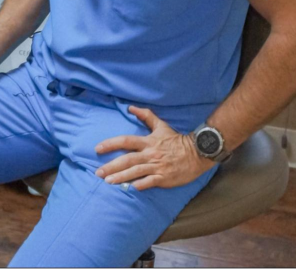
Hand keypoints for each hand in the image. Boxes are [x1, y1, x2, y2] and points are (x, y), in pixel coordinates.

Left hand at [94, 106, 214, 190]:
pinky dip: (140, 185)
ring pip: (136, 172)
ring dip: (121, 177)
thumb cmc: (176, 140)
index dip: (111, 144)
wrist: (197, 153)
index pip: (125, 141)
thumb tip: (130, 107)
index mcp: (148, 141)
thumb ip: (145, 115)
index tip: (98, 148)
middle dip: (111, 166)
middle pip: (127, 159)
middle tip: (98, 172)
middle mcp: (150, 154)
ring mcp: (157, 166)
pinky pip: (150, 182)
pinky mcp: (165, 178)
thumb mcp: (161, 125)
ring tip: (108, 181)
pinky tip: (130, 188)